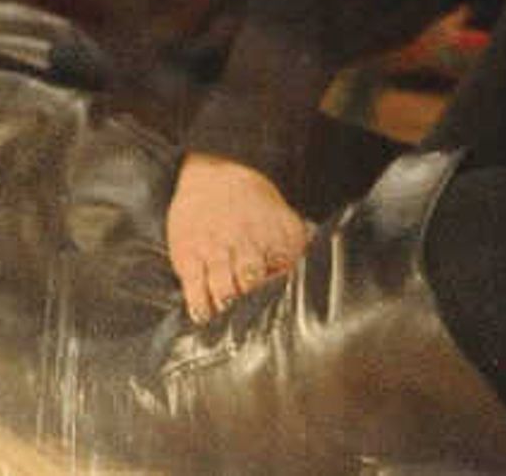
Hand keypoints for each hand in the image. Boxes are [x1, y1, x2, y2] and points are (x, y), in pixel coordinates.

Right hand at [166, 152, 311, 321]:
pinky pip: (193, 284)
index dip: (282, 301)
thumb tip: (317, 287)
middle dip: (252, 309)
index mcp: (277, 240)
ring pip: (222, 288)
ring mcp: (215, 248)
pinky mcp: (188, 252)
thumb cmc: (257, 209)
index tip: (284, 321)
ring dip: (227, 311)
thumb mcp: (288, 226)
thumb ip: (301, 257)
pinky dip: (199, 304)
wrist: (218, 173)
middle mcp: (245, 244)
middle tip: (254, 331)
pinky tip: (204, 317)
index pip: (284, 279)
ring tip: (230, 330)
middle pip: (250, 285)